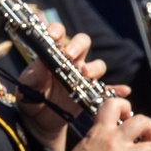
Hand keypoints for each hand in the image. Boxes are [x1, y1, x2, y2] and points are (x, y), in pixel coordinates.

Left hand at [17, 24, 107, 150]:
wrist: (37, 120)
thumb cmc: (30, 97)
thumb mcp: (27, 85)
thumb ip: (35, 74)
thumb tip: (43, 61)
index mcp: (53, 54)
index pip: (58, 34)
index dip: (57, 30)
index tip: (52, 36)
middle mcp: (70, 61)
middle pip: (83, 43)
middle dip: (78, 45)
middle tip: (69, 55)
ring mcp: (82, 77)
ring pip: (97, 64)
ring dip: (94, 67)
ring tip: (85, 74)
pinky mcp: (90, 94)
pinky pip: (107, 90)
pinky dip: (116, 89)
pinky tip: (123, 90)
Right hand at [50, 97, 150, 150]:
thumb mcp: (84, 147)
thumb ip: (99, 140)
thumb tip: (112, 144)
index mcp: (98, 130)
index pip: (113, 104)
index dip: (126, 106)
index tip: (129, 116)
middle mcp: (112, 138)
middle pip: (141, 121)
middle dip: (150, 128)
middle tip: (148, 138)